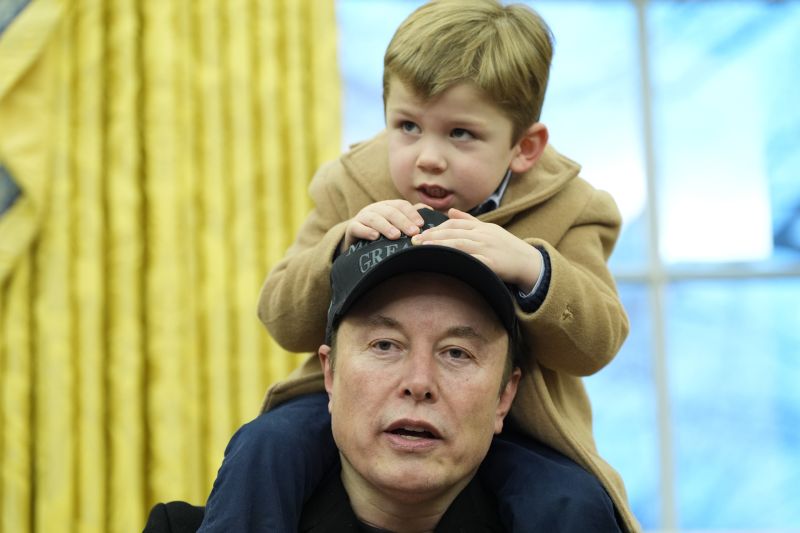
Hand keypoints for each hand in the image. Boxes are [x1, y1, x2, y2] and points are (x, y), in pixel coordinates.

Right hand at [342, 200, 431, 250]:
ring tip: (396, 236)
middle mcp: (375, 209)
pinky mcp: (352, 228)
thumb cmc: (382, 234)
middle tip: (413, 232)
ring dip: (386, 226)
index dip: (411, 213)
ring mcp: (362, 218)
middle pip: (389, 211)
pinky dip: (366, 231)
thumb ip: (411, 216)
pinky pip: (358, 228)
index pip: (401, 205)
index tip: (421, 225)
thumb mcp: (396, 224)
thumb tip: (431, 210)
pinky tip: (375, 237)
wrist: (357, 244)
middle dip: (402, 221)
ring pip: (374, 218)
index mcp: (387, 206)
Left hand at [411, 208, 542, 291]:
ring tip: (424, 249)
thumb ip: (469, 220)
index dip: (437, 227)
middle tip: (415, 241)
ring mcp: (487, 248)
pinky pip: (472, 261)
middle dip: (433, 236)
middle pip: (453, 233)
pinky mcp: (492, 264)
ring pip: (460, 245)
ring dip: (440, 246)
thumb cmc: (507, 247)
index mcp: (481, 227)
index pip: (454, 223)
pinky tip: (446, 263)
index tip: (422, 233)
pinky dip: (458, 261)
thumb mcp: (490, 229)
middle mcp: (483, 235)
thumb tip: (450, 211)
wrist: (529, 262)